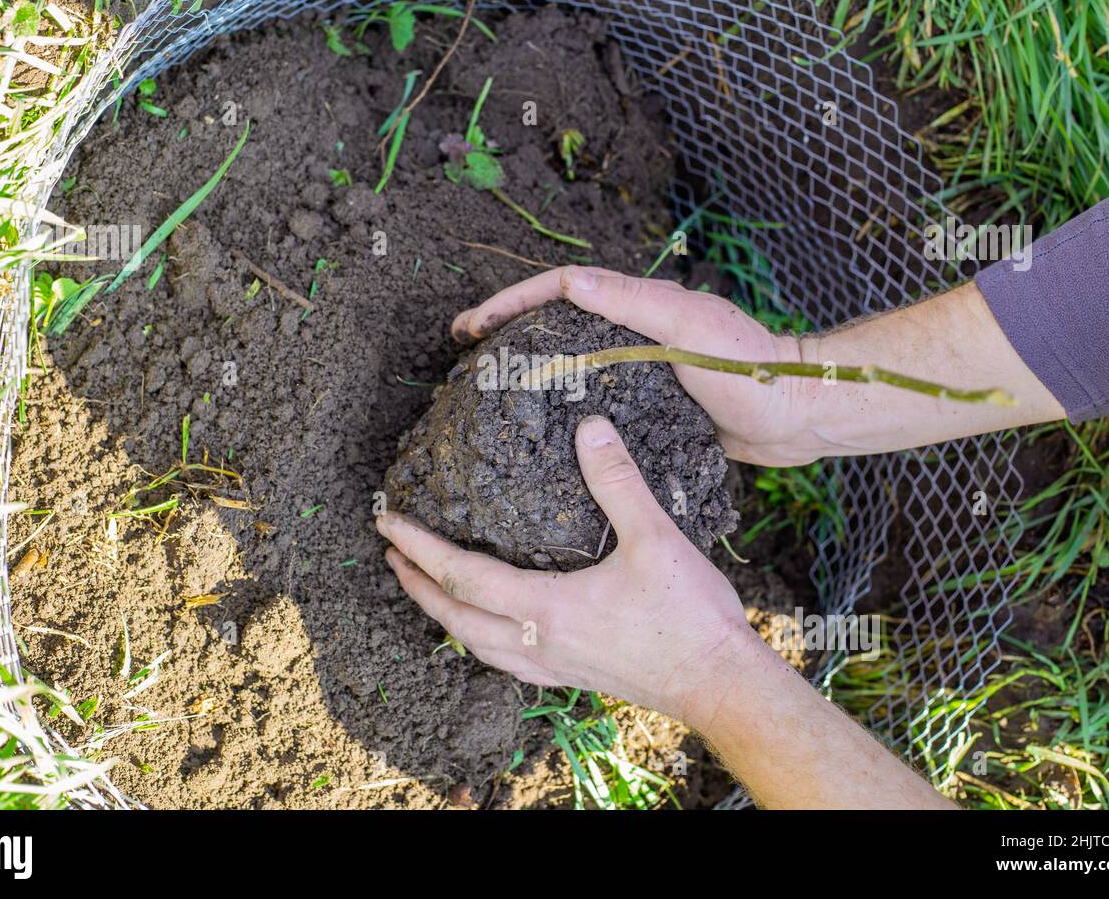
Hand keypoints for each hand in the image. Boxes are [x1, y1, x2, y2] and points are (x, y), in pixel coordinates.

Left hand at [376, 415, 762, 728]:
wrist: (721, 683)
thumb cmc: (689, 616)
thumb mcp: (655, 537)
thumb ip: (618, 480)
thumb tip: (589, 426)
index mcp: (545, 607)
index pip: (460, 574)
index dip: (418, 546)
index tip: (386, 521)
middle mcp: (539, 641)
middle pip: (454, 615)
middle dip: (415, 583)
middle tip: (390, 554)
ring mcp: (554, 664)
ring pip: (476, 644)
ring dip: (443, 613)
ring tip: (427, 589)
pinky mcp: (574, 675)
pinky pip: (508, 660)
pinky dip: (482, 640)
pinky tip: (493, 631)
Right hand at [451, 266, 822, 465]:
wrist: (801, 416)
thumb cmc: (751, 368)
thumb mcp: (691, 328)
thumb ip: (635, 302)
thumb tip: (569, 280)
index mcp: (639, 306)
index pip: (560, 290)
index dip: (511, 302)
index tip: (471, 325)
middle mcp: (635, 334)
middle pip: (557, 323)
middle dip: (507, 331)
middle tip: (463, 354)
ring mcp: (642, 372)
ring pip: (571, 364)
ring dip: (528, 368)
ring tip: (486, 390)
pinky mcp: (652, 409)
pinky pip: (596, 403)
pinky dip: (562, 410)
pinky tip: (540, 435)